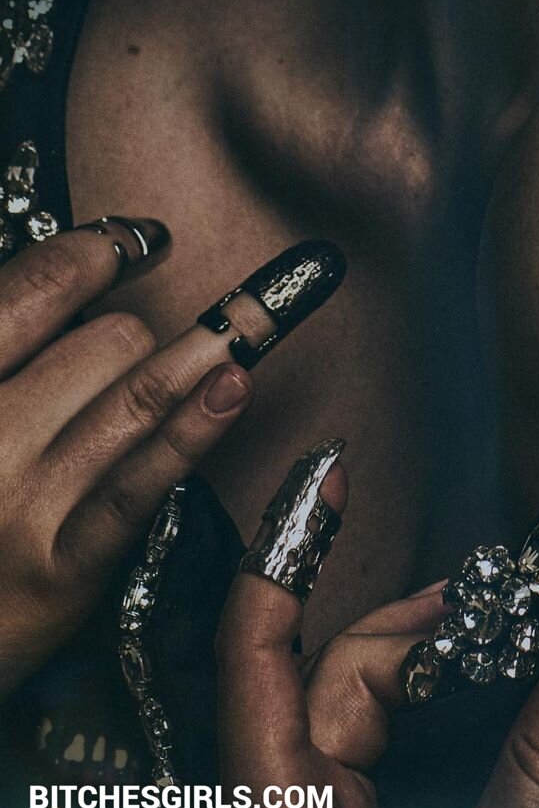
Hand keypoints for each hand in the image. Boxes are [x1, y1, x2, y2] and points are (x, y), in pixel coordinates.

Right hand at [0, 221, 343, 699]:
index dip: (100, 250)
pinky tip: (234, 388)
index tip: (137, 240)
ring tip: (246, 331)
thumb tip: (88, 272)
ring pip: (139, 392)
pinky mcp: (63, 567)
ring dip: (202, 356)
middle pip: (108, 339)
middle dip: (136, 336)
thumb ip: (9, 349)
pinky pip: (145, 479)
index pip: (37, 285)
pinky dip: (198, 426)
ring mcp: (19, 503)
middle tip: (130, 359)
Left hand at [218, 457, 538, 807]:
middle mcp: (290, 803)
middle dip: (420, 625)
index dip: (284, 557)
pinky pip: (385, 741)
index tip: (324, 477)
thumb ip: (537, 773)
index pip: (256, 655)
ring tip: (508, 637)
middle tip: (503, 604)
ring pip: (367, 705)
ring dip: (437, 662)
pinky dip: (437, 703)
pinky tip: (487, 689)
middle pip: (336, 673)